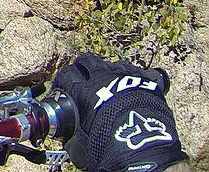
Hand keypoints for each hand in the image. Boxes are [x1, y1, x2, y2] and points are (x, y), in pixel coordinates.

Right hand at [52, 53, 186, 171]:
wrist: (143, 147)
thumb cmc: (110, 146)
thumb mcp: (81, 145)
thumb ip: (73, 137)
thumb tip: (69, 140)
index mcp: (84, 91)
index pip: (67, 74)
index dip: (62, 79)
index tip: (62, 86)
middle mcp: (103, 78)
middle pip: (88, 60)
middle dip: (83, 67)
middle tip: (83, 77)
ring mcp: (126, 77)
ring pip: (113, 63)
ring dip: (109, 71)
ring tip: (110, 82)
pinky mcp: (146, 81)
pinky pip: (138, 71)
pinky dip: (134, 76)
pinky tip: (135, 86)